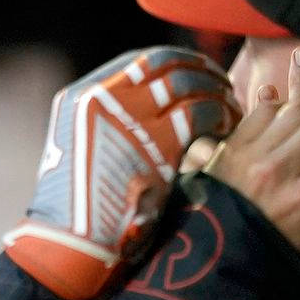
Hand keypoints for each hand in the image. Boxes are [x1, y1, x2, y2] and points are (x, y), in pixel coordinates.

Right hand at [3, 46, 238, 299]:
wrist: (71, 239)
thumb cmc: (76, 203)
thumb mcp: (80, 147)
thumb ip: (108, 121)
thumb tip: (150, 106)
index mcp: (83, 95)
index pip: (142, 60)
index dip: (177, 62)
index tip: (195, 71)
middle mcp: (106, 96)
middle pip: (169, 65)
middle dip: (202, 71)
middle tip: (220, 84)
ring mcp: (132, 117)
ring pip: (189, 84)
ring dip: (216, 91)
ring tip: (229, 105)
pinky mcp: (159, 142)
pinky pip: (203, 113)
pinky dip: (221, 114)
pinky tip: (227, 125)